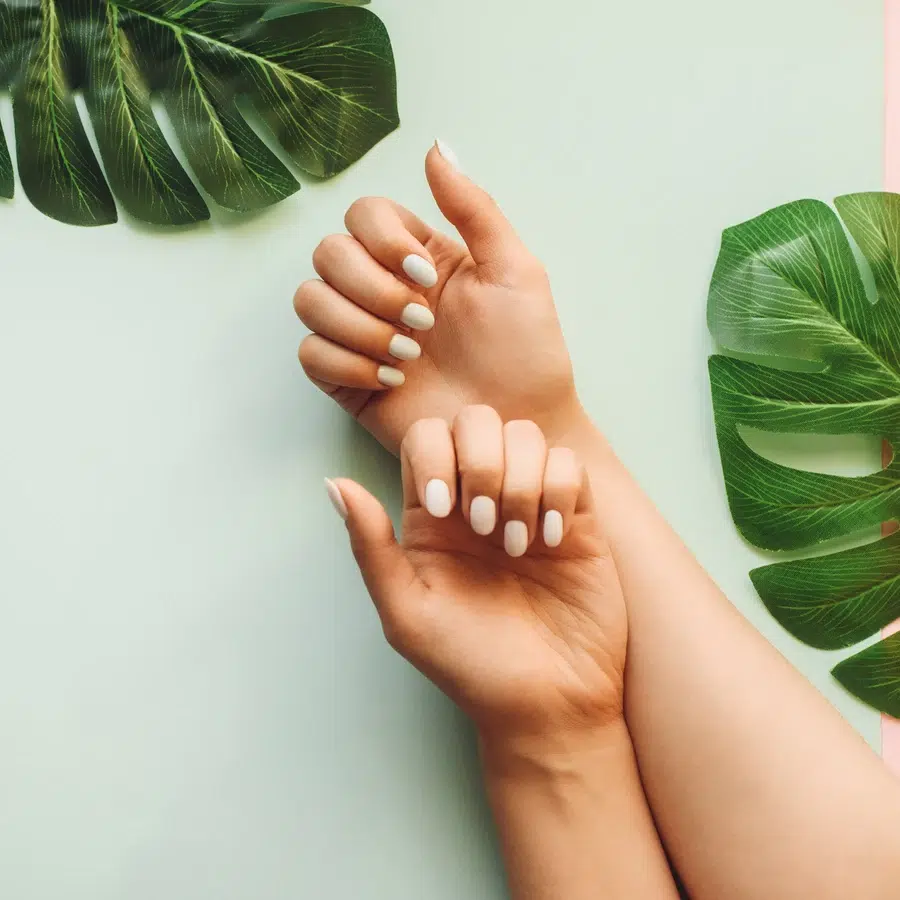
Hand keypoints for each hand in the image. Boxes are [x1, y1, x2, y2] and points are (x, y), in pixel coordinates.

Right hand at [294, 142, 584, 454]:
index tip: (427, 278)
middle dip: (372, 289)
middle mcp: (382, 288)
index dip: (382, 240)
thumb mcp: (515, 270)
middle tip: (422, 325)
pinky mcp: (347, 379)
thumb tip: (435, 146)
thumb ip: (474, 208)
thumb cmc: (527, 353)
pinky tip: (389, 381)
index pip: (364, 214)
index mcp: (419, 256)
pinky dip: (345, 364)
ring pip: (309, 299)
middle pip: (328, 253)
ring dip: (358, 327)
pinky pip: (309, 354)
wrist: (518, 426)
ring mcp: (361, 333)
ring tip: (408, 359)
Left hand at [325, 405, 627, 741]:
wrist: (547, 706)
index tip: (449, 513)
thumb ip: (371, 546)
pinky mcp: (576, 517)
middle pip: (477, 420)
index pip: (427, 437)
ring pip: (526, 435)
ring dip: (522, 482)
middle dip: (482, 464)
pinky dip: (560, 493)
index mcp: (432, 513)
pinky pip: (569, 465)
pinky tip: (553, 540)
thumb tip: (334, 483)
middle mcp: (479, 496)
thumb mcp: (407, 612)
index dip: (437, 458)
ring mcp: (530, 502)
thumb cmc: (469, 665)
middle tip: (487, 528)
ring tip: (523, 545)